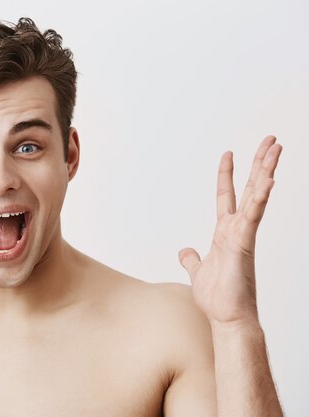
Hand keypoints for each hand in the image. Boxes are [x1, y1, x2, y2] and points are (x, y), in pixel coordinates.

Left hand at [178, 135, 281, 326]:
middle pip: (250, 188)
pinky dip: (260, 198)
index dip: (227, 174)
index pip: (226, 196)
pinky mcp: (245, 244)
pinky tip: (268, 179)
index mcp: (224, 232)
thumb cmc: (218, 297)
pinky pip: (254, 216)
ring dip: (266, 171)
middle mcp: (237, 229)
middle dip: (259, 163)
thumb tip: (185, 251)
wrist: (227, 319)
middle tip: (271, 139)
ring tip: (276, 147)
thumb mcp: (198, 271)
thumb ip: (192, 258)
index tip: (228, 153)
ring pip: (257, 195)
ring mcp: (243, 235)